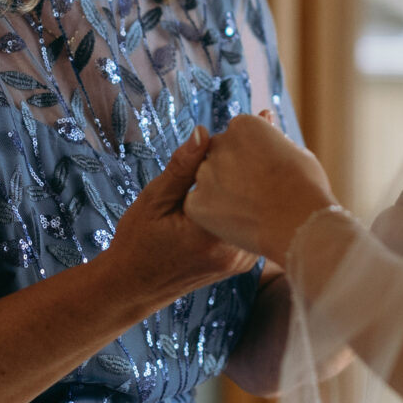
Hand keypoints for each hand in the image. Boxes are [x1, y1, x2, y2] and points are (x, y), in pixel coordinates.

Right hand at [103, 128, 256, 306]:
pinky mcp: (241, 260)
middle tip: (268, 119)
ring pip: (264, 210)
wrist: (134, 287)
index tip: (263, 115)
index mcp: (213, 233)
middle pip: (262, 196)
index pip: (246, 182)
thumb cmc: (138, 242)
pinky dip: (254, 199)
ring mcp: (242, 259)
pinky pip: (256, 222)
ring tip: (265, 140)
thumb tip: (203, 132)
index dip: (255, 149)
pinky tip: (250, 174)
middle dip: (264, 161)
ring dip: (262, 179)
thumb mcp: (153, 201)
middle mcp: (235, 250)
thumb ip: (181, 169)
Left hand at [186, 112, 337, 268]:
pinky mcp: (196, 202)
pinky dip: (210, 213)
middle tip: (256, 192)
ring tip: (248, 208)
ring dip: (219, 190)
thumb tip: (265, 116)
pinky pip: (197, 204)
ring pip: (206, 179)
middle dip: (231, 170)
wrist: (300, 224)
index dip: (251, 156)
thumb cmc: (306, 188)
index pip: (236, 136)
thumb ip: (270, 136)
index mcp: (244, 126)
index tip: (265, 172)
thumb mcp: (293, 150)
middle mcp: (220, 143)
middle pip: (218, 155)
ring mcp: (205, 173)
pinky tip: (235, 220)